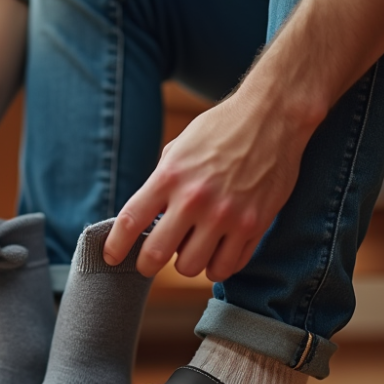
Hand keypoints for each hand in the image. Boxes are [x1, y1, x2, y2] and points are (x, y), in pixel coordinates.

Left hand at [102, 92, 317, 281]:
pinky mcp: (253, 225)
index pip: (130, 221)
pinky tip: (217, 253)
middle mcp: (195, 199)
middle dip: (147, 264)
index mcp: (169, 176)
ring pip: (192, 268)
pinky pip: (228, 266)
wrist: (273, 116)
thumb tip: (145, 219)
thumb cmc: (221, 129)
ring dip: (187, 263)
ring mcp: (226, 215)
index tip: (110, 257)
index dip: (114, 246)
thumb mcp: (179, 148)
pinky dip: (218, 266)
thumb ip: (161, 183)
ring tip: (192, 249)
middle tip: (149, 262)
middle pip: (156, 255)